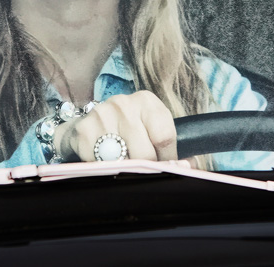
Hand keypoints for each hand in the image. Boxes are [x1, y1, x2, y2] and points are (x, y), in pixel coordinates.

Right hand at [52, 91, 176, 161]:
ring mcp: (102, 116)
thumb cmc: (127, 128)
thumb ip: (169, 145)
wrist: (87, 124)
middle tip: (145, 171)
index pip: (165, 136)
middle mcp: (124, 104)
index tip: (167, 168)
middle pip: (145, 153)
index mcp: (146, 101)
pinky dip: (106, 170)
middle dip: (148, 168)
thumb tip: (189, 166)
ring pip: (123, 161)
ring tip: (125, 165)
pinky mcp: (84, 132)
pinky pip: (102, 165)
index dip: (168, 158)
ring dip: (126, 170)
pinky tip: (106, 161)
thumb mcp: (150, 128)